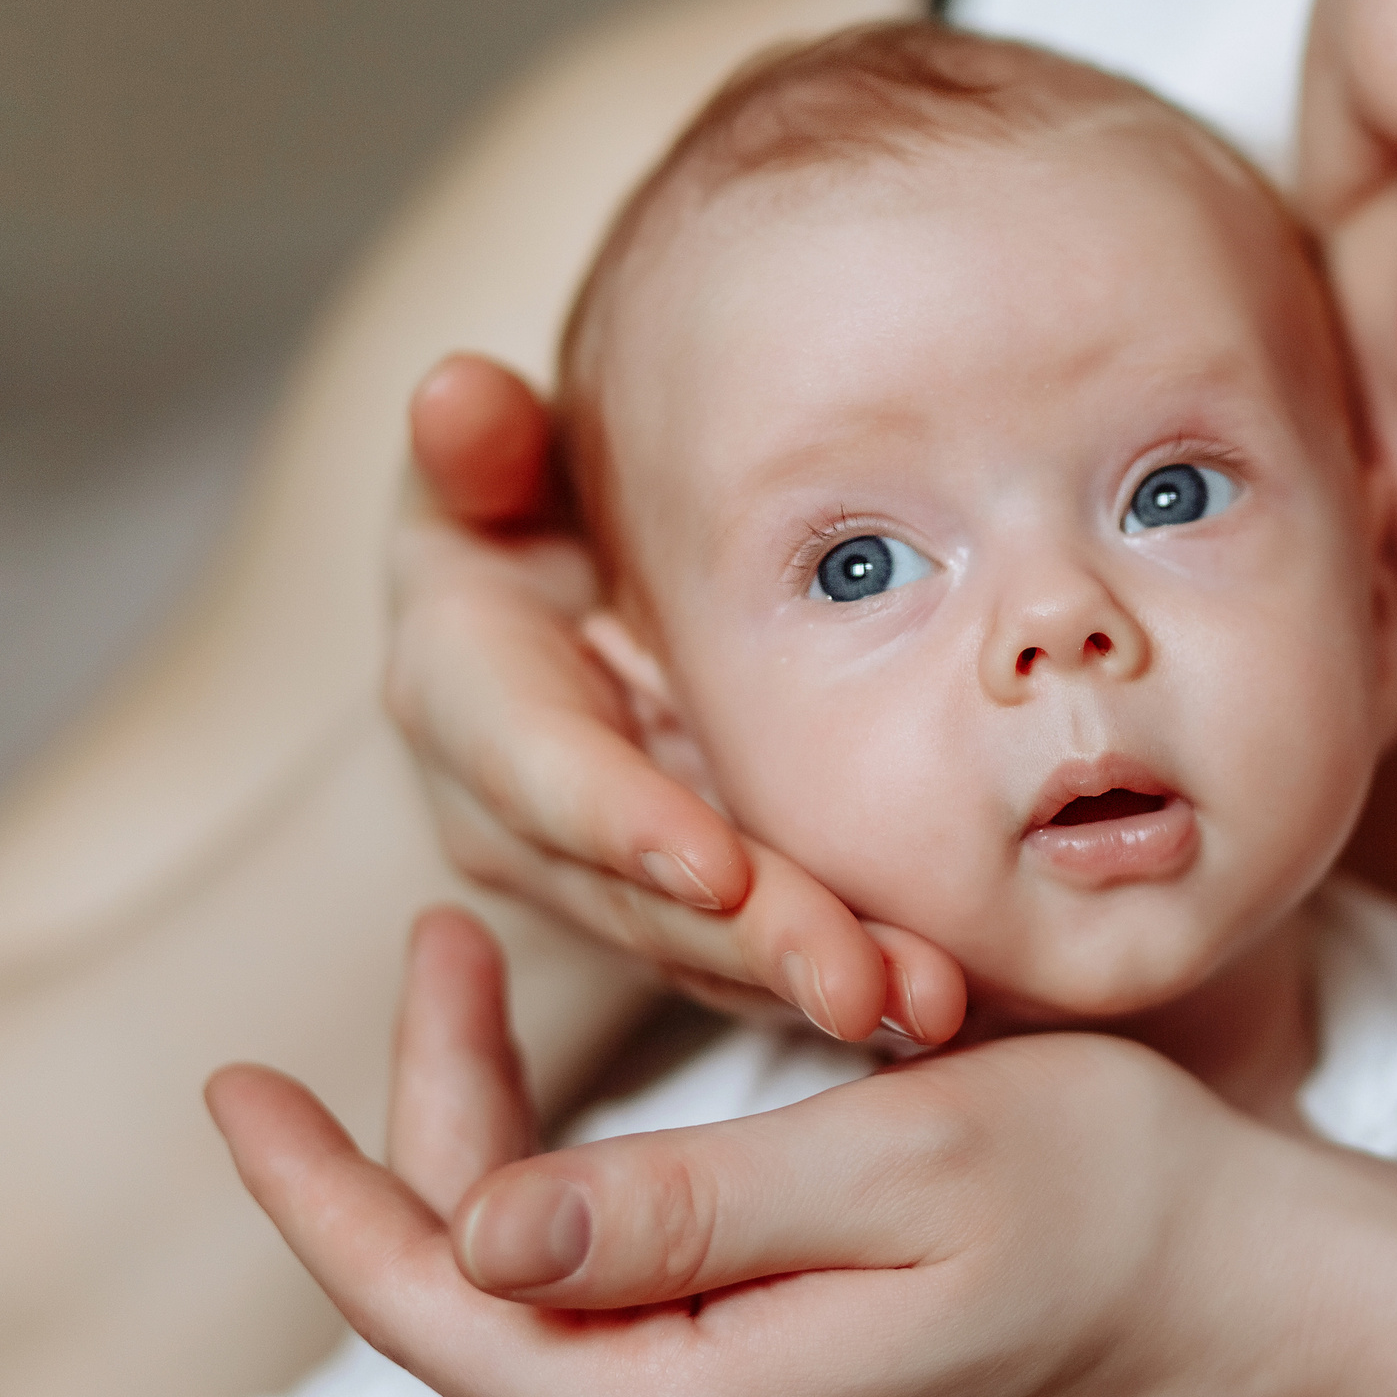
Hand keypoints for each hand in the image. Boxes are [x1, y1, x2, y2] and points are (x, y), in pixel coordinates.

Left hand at [207, 907, 1321, 1396]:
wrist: (1253, 1293)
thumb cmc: (1113, 1207)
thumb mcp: (901, 1166)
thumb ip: (684, 1208)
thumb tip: (481, 1236)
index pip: (443, 1307)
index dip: (325, 1194)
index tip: (240, 1086)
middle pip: (482, 1295)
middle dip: (427, 1125)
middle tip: (441, 946)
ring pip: (546, 1295)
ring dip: (495, 1150)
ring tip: (481, 996)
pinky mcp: (777, 1394)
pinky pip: (623, 1303)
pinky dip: (577, 1194)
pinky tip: (580, 1117)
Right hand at [388, 355, 962, 1041]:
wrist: (546, 604)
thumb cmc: (524, 508)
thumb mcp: (489, 464)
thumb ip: (480, 447)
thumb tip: (458, 394)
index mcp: (463, 697)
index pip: (540, 770)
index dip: (621, 822)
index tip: (716, 869)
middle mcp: (518, 817)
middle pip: (639, 896)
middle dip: (754, 944)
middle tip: (865, 985)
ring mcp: (598, 878)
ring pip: (707, 950)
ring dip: (814, 982)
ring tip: (931, 1003)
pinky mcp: (674, 915)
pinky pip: (755, 962)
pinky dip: (843, 979)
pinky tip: (938, 1001)